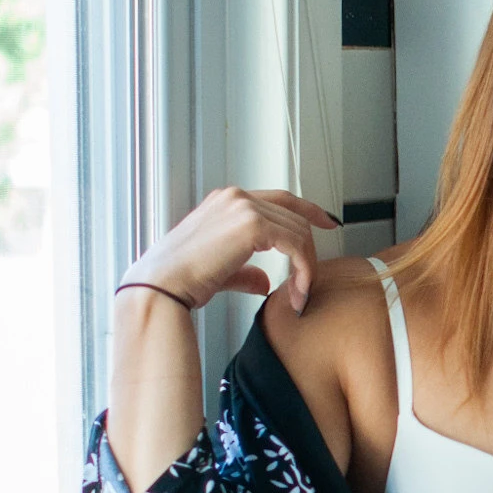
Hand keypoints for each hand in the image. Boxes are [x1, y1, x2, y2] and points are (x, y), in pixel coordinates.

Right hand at [121, 187, 338, 315]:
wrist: (163, 285)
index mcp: (228, 201)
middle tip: (307, 284)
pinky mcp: (252, 225)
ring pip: (299, 232)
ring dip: (306, 267)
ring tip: (299, 295)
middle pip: (295, 218)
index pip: (280, 199)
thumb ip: (245, 271)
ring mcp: (244, 207)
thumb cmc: (183, 280)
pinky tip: (298, 291)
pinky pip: (296, 244)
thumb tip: (263, 281)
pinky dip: (304, 269)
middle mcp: (237, 197)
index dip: (308, 210)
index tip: (328, 223)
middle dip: (308, 253)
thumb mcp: (221, 270)